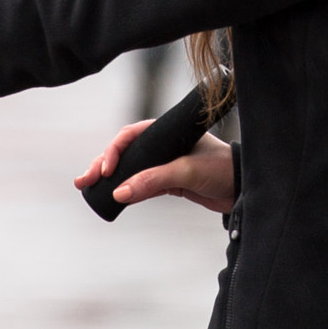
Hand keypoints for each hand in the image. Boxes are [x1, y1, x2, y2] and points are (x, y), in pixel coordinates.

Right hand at [74, 121, 235, 214]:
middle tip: (84, 180)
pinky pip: (140, 184)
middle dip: (102, 164)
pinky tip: (110, 197)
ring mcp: (165, 163)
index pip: (131, 135)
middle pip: (125, 152)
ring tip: (86, 186)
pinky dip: (125, 190)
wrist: (244, 189)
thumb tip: (119, 192)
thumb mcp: (187, 171)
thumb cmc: (221, 170)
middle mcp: (164, 144)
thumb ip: (154, 180)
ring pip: (130, 169)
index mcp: (167, 131)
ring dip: (109, 178)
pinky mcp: (169, 182)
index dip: (114, 150)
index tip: (106, 169)